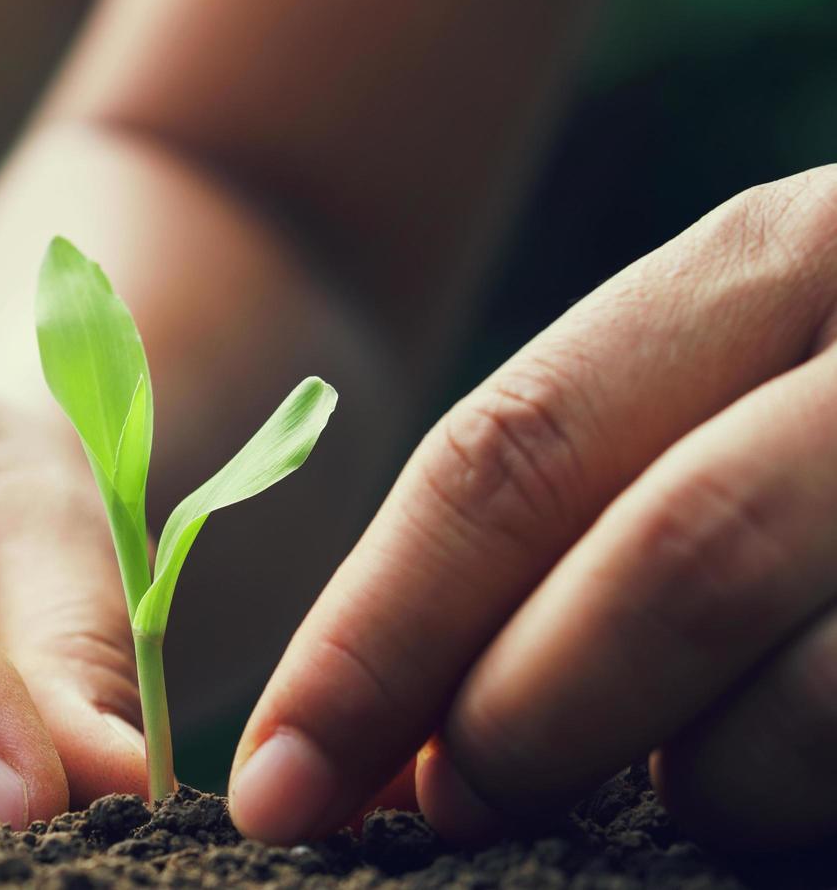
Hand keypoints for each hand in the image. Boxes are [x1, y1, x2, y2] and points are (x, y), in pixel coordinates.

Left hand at [230, 165, 836, 850]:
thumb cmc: (825, 411)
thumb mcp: (722, 392)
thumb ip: (579, 514)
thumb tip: (400, 732)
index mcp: (775, 263)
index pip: (512, 453)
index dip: (377, 634)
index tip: (280, 776)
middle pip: (665, 558)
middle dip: (523, 714)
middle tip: (451, 799)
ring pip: (814, 694)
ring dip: (701, 781)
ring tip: (666, 790)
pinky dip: (807, 793)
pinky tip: (782, 778)